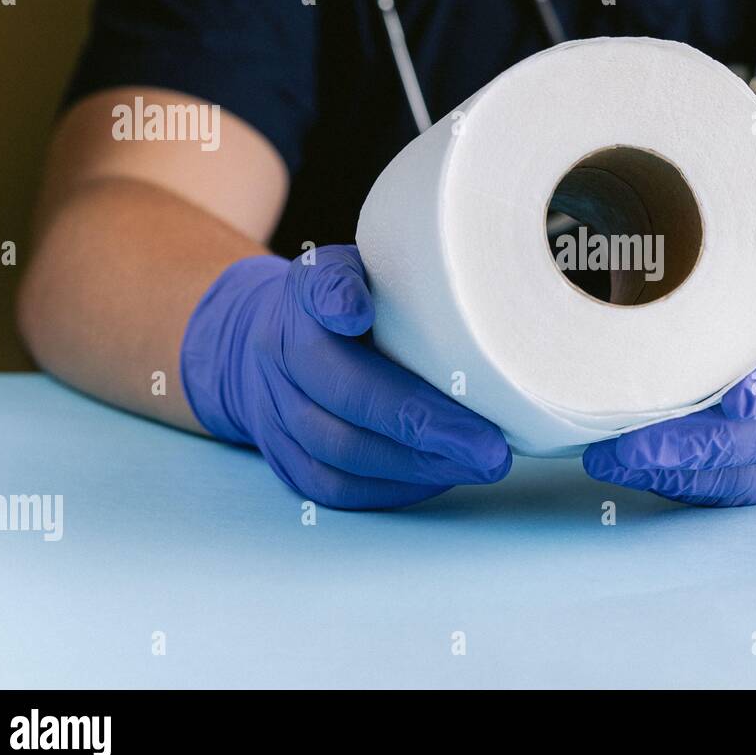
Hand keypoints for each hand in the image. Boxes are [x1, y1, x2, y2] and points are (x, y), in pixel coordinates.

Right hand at [181, 244, 510, 508]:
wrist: (264, 338)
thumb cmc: (341, 299)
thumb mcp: (353, 266)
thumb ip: (371, 277)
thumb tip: (386, 302)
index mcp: (300, 304)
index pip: (324, 302)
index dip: (344, 306)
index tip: (370, 321)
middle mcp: (280, 361)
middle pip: (347, 402)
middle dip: (424, 428)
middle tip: (491, 446)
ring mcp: (276, 415)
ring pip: (343, 456)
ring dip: (418, 466)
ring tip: (479, 465)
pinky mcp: (286, 460)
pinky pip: (336, 488)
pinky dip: (393, 488)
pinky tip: (442, 476)